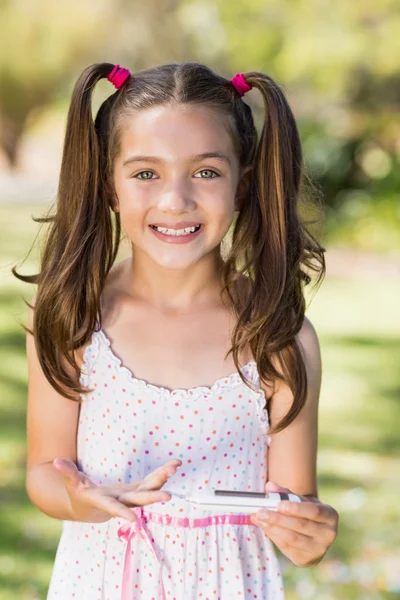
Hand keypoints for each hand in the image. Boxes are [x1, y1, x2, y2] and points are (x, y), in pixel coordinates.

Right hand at [53, 457, 181, 522]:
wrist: (87, 508)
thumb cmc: (76, 494)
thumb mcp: (71, 484)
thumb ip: (67, 473)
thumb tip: (56, 461)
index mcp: (103, 502)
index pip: (113, 509)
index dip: (122, 513)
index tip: (134, 521)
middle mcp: (120, 501)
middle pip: (138, 500)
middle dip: (152, 497)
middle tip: (168, 497)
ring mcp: (130, 496)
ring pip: (148, 489)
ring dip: (162, 479)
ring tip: (175, 466)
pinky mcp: (136, 490)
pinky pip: (151, 481)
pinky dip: (162, 474)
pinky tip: (174, 465)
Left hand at [250, 481, 338, 566]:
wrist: (314, 535)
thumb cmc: (306, 512)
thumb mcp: (301, 501)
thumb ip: (285, 493)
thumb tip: (270, 486)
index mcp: (330, 516)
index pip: (314, 511)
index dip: (297, 508)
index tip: (279, 504)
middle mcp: (328, 534)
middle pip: (301, 525)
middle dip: (278, 518)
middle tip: (261, 511)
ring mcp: (319, 550)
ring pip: (292, 538)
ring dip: (273, 528)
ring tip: (258, 518)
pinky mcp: (306, 559)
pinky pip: (287, 547)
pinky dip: (274, 536)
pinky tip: (264, 527)